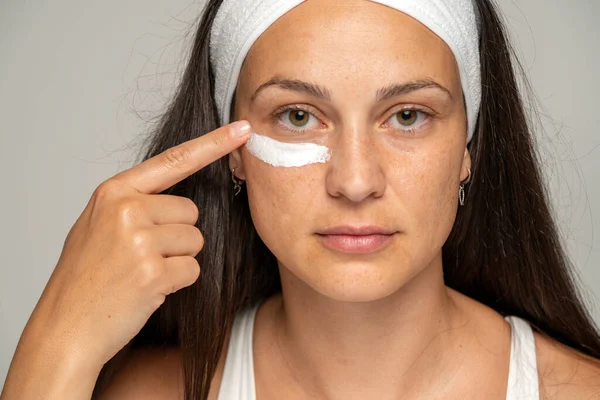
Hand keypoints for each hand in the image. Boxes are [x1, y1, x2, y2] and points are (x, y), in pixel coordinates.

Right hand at [24, 120, 250, 369]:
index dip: (213, 144)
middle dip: (178, 235)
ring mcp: (139, 239)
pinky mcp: (152, 271)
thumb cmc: (85, 277)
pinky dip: (177, 282)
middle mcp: (126, 209)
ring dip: (178, 260)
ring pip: (195, 241)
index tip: (242, 129)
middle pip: (192, 212)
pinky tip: (148, 288)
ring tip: (142, 272)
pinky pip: (193, 269)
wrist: (65, 327)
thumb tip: (179, 199)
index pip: (174, 160)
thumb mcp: (97, 225)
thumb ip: (134, 204)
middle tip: (144, 256)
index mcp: (114, 192)